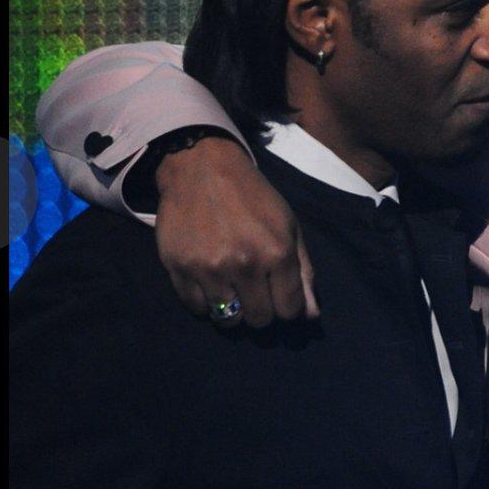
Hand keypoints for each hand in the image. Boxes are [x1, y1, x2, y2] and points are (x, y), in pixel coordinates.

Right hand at [152, 135, 317, 327]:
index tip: (279, 297)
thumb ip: (303, 273)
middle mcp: (244, 265)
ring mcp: (208, 268)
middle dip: (261, 311)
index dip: (287, 308)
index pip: (289, 310)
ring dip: (234, 311)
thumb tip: (310, 316)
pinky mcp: (178, 268)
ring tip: (233, 290)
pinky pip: (196, 308)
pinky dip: (205, 304)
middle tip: (255, 293)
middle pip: (259, 319)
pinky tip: (210, 285)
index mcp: (277, 254)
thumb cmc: (253, 198)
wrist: (202, 169)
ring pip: (227, 319)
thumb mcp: (289, 228)